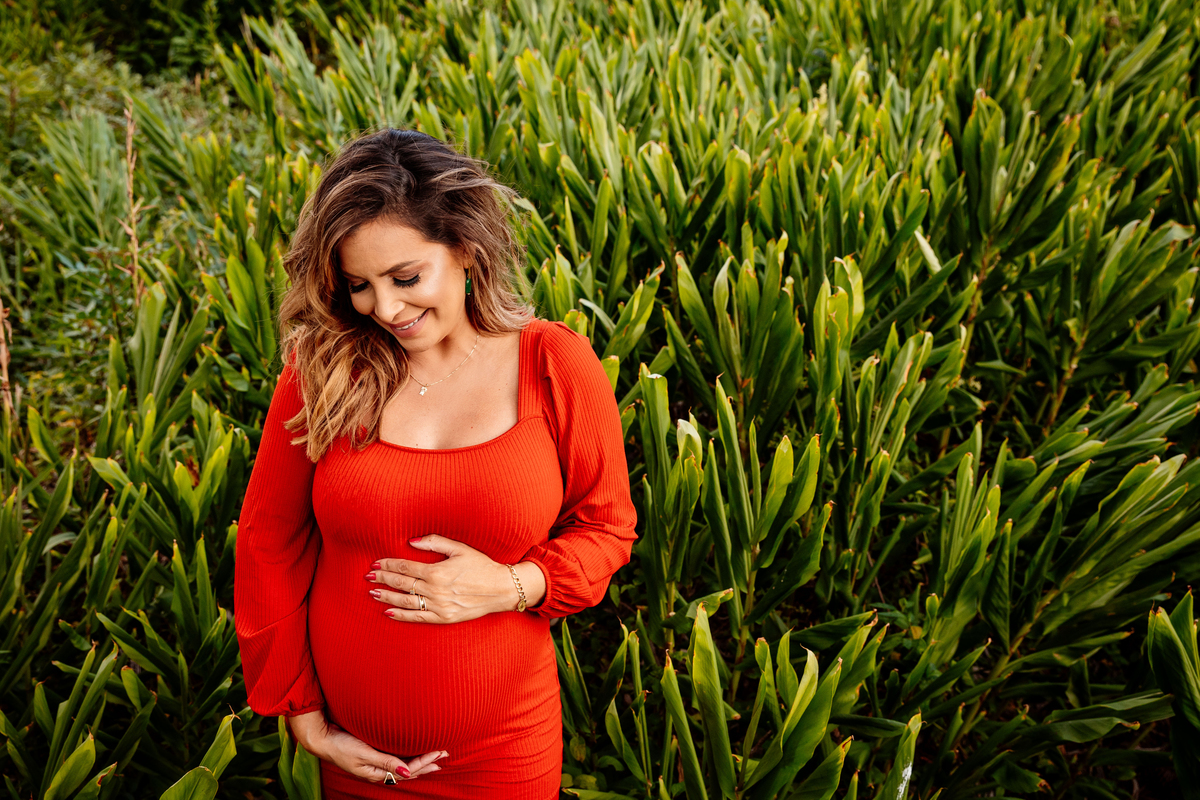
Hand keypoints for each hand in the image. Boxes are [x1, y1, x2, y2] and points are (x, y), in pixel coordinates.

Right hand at [287, 709, 446, 782]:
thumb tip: (408, 773)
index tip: (440, 753)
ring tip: (436, 755)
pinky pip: (395, 760)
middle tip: (445, 754)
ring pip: (403, 766)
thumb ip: (386, 763)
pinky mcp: (372, 755)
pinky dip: (408, 757)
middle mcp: (379, 771)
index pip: (408, 770)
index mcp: (377, 773)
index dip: (425, 762)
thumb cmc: (341, 746)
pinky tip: (413, 755)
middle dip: (427, 763)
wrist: (321, 738)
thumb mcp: (364, 754)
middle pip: (409, 770)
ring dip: (420, 761)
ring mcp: (375, 764)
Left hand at [365, 535, 544, 622]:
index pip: (405, 567)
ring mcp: (438, 606)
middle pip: (401, 584)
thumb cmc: (482, 566)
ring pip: (405, 602)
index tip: (375, 563)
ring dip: (387, 597)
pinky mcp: (444, 618)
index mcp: (437, 571)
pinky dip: (401, 616)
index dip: (388, 565)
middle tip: (368, 576)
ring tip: (373, 593)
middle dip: (382, 579)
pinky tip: (388, 612)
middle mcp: (435, 590)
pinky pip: (417, 618)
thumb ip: (434, 542)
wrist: (501, 589)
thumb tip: (411, 542)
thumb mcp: (460, 548)